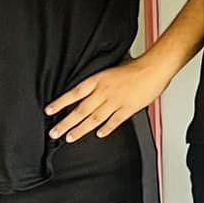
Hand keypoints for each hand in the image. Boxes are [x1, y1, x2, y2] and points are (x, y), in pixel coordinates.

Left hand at [46, 57, 171, 142]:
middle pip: (80, 111)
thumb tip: (91, 83)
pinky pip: (114, 121)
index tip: (49, 111)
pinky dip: (106, 128)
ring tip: (70, 137)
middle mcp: (104, 92)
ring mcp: (116, 102)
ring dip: (81, 130)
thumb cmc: (136, 65)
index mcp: (98, 80)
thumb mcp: (111, 66)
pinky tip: (99, 134)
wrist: (155, 68)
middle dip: (65, 123)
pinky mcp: (128, 108)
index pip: (73, 94)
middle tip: (54, 133)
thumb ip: (101, 78)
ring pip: (94, 119)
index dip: (60, 103)